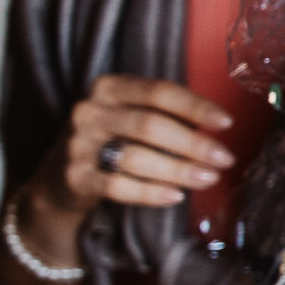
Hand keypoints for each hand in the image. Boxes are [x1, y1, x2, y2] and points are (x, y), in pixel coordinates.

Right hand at [38, 74, 234, 216]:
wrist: (58, 175)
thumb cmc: (110, 139)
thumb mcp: (129, 113)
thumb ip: (164, 112)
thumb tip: (215, 125)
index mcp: (106, 88)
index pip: (157, 92)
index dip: (195, 107)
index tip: (225, 123)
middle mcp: (88, 112)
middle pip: (150, 126)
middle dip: (193, 144)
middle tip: (223, 159)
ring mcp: (77, 146)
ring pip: (136, 157)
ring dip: (178, 170)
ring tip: (207, 178)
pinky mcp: (74, 177)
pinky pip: (118, 186)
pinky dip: (150, 193)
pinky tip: (175, 196)